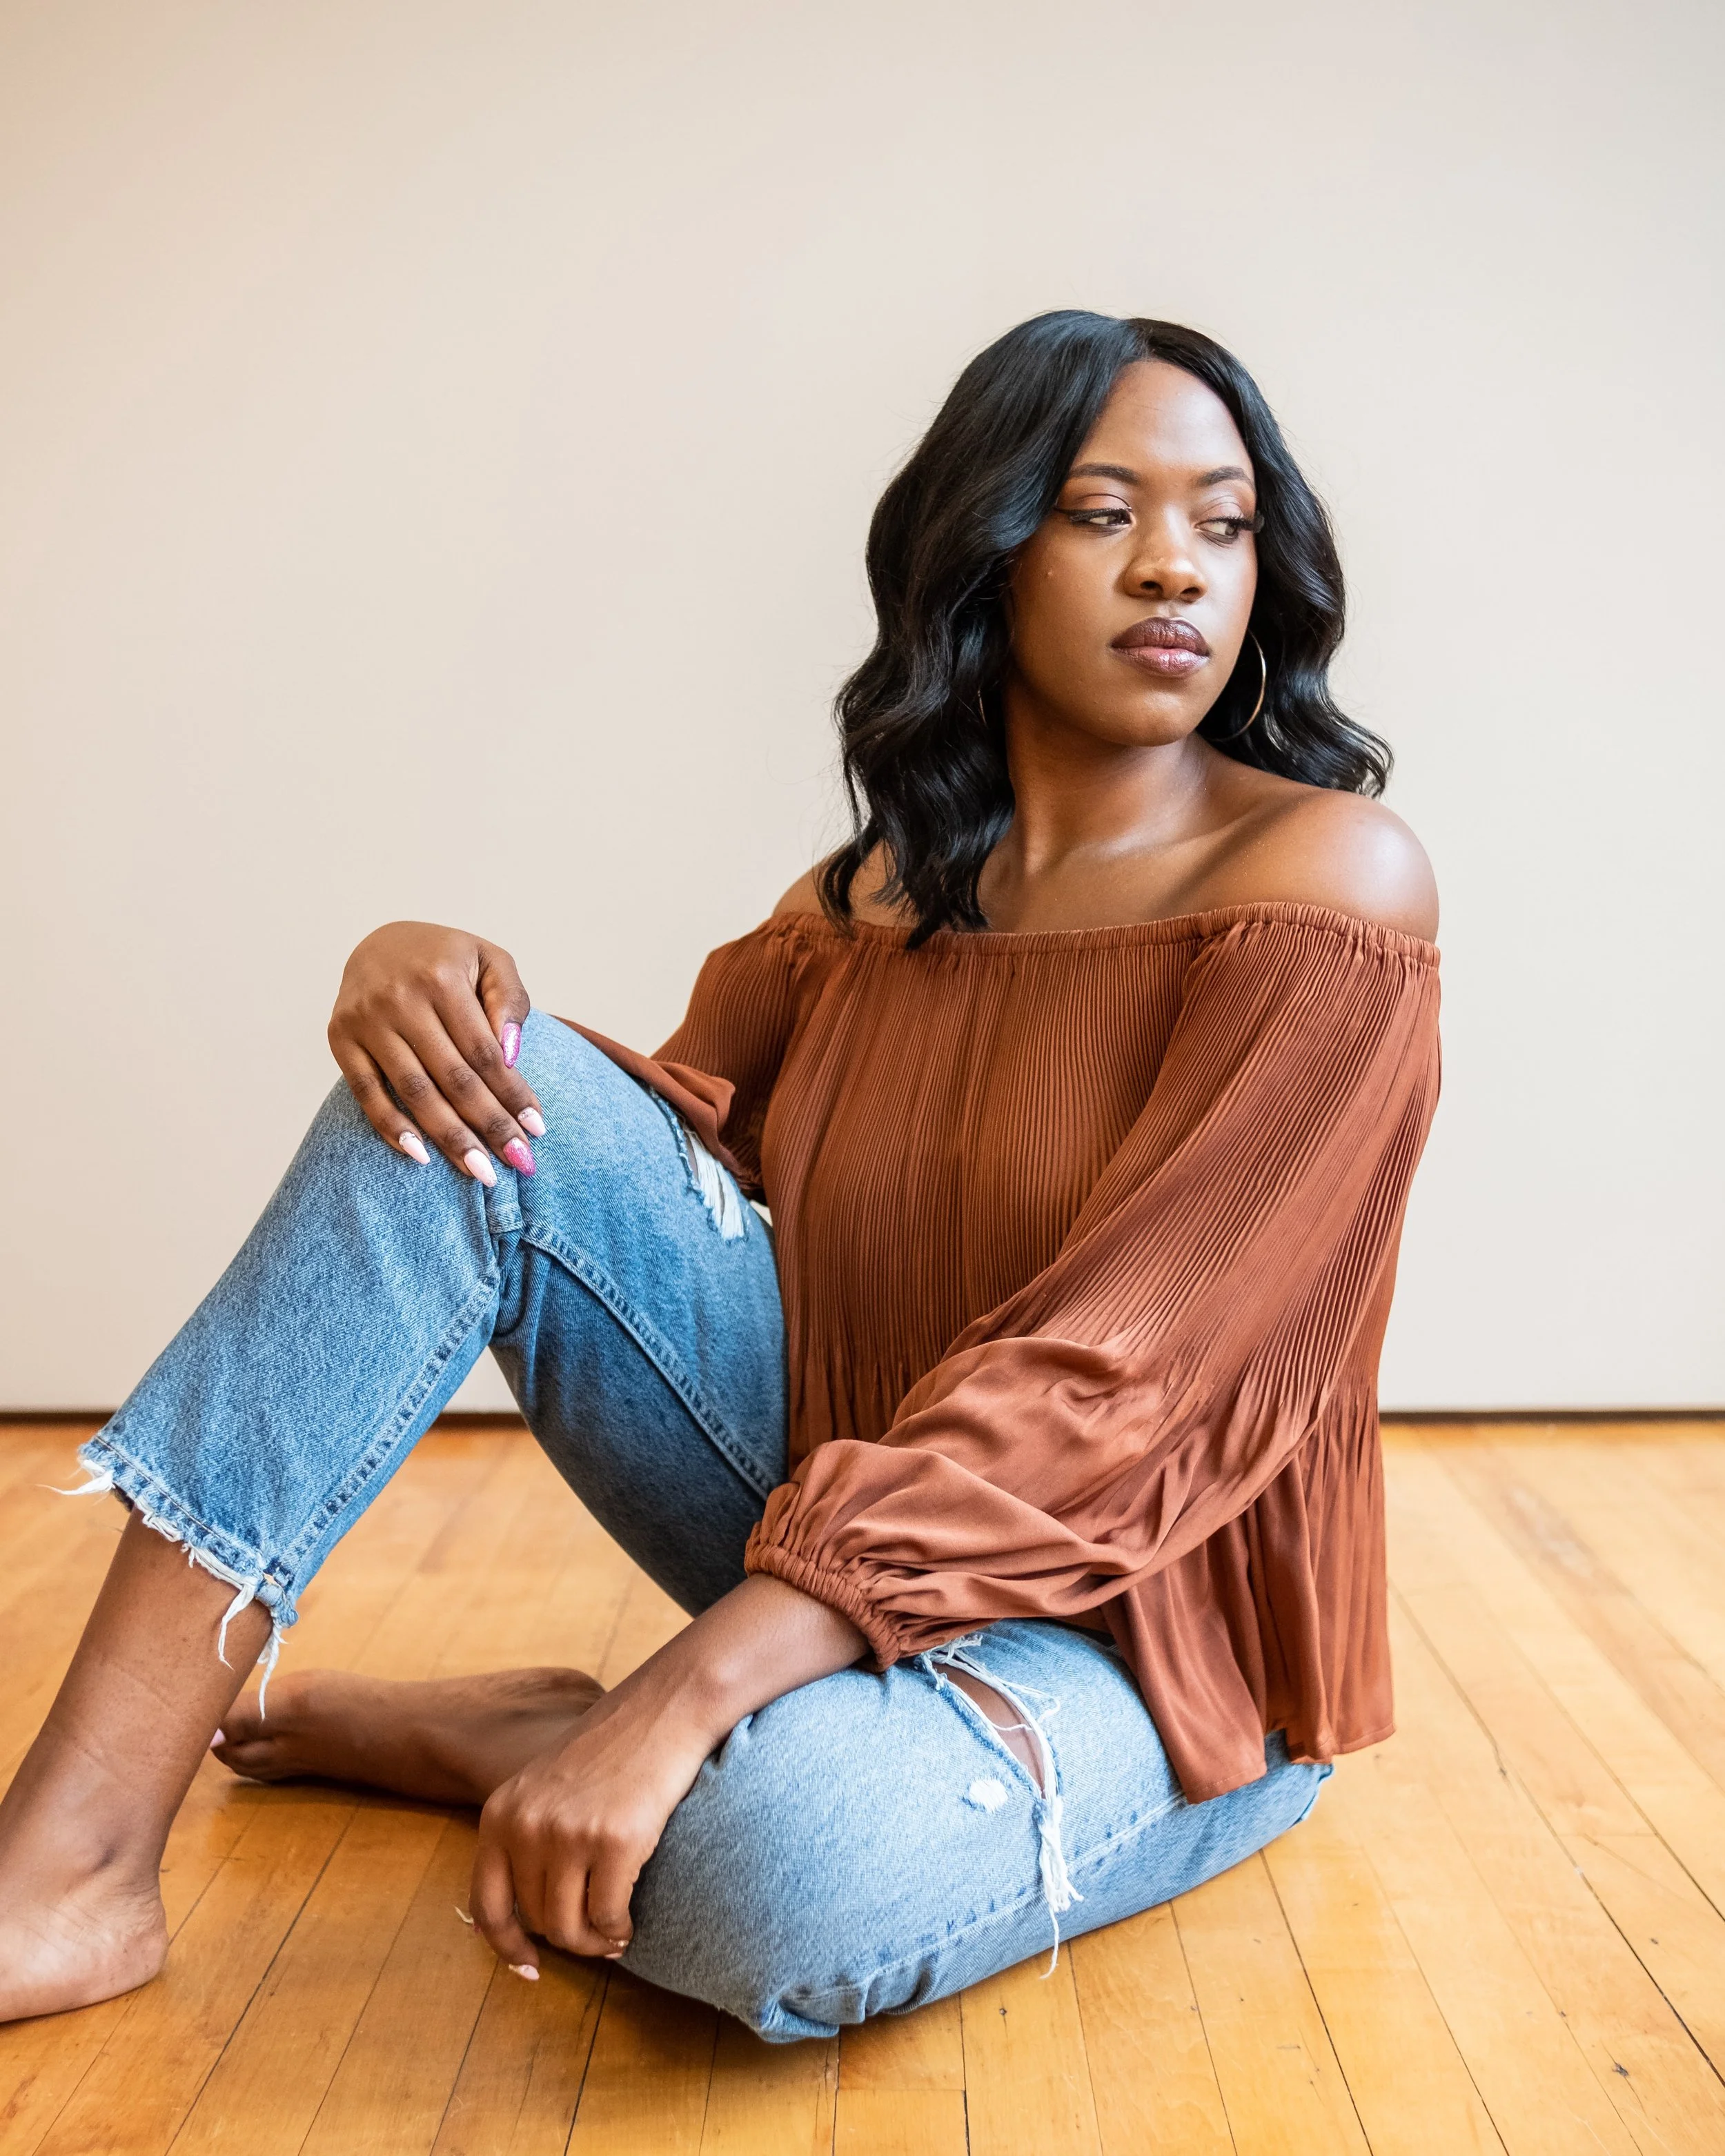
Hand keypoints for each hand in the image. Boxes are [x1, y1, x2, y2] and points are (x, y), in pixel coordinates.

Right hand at [328, 921, 545, 1182]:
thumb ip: (509, 1000)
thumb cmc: (447, 959)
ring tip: (481, 1172)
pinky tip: (421, 1155)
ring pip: (414, 1092)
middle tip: (518, 1163)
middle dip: (490, 1126)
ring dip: (450, 1137)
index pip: (484, 1051)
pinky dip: (391, 1127)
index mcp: (442, 977)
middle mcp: (400, 998)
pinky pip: (366, 1092)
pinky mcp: (340, 1038)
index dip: (512, 1093)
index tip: (537, 1129)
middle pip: (453, 1078)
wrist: (379, 942)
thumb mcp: (489, 960)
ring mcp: (366, 1020)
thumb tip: (511, 1054)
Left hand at [470, 1688, 711, 1967]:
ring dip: (595, 1943)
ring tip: (614, 1935)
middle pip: (537, 1921)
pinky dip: (620, 1931)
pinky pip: (609, 1917)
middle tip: (598, 1935)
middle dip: (569, 1938)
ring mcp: (568, 1834)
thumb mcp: (546, 1787)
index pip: (486, 1906)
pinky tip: (630, 1925)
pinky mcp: (613, 1841)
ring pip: (569, 1929)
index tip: (530, 1967)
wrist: (664, 1709)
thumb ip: (526, 1839)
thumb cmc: (612, 1749)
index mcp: (499, 1813)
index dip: (506, 1947)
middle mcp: (525, 1826)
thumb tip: (518, 1918)